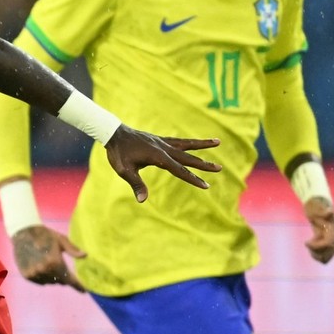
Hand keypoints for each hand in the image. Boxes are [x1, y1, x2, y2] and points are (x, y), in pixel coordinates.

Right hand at [12, 224, 87, 291]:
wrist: (23, 233)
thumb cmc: (45, 235)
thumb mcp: (61, 240)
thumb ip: (73, 250)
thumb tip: (85, 256)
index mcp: (55, 262)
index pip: (70, 279)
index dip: (78, 286)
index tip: (84, 291)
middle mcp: (45, 271)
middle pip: (60, 281)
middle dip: (64, 276)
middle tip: (62, 266)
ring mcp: (35, 274)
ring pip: (50, 282)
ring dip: (54, 277)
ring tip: (50, 264)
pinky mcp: (27, 275)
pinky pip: (40, 282)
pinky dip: (44, 277)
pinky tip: (42, 267)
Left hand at [104, 130, 221, 202]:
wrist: (114, 133)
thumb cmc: (118, 153)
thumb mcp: (124, 170)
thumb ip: (135, 184)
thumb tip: (142, 200)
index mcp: (158, 156)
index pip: (179, 170)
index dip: (192, 178)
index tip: (206, 185)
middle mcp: (164, 148)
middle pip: (188, 158)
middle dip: (204, 164)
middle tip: (219, 168)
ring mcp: (163, 142)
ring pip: (187, 144)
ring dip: (202, 144)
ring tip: (218, 141)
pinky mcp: (160, 140)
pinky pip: (179, 141)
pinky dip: (189, 142)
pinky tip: (196, 143)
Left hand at [304, 196, 333, 263]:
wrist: (319, 206)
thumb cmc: (316, 207)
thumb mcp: (317, 208)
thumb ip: (323, 212)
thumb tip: (330, 211)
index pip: (327, 244)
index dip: (316, 246)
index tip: (306, 242)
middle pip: (329, 252)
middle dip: (316, 250)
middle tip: (307, 243)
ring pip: (328, 256)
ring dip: (317, 254)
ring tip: (309, 246)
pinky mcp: (331, 243)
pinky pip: (327, 257)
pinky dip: (318, 256)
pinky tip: (311, 251)